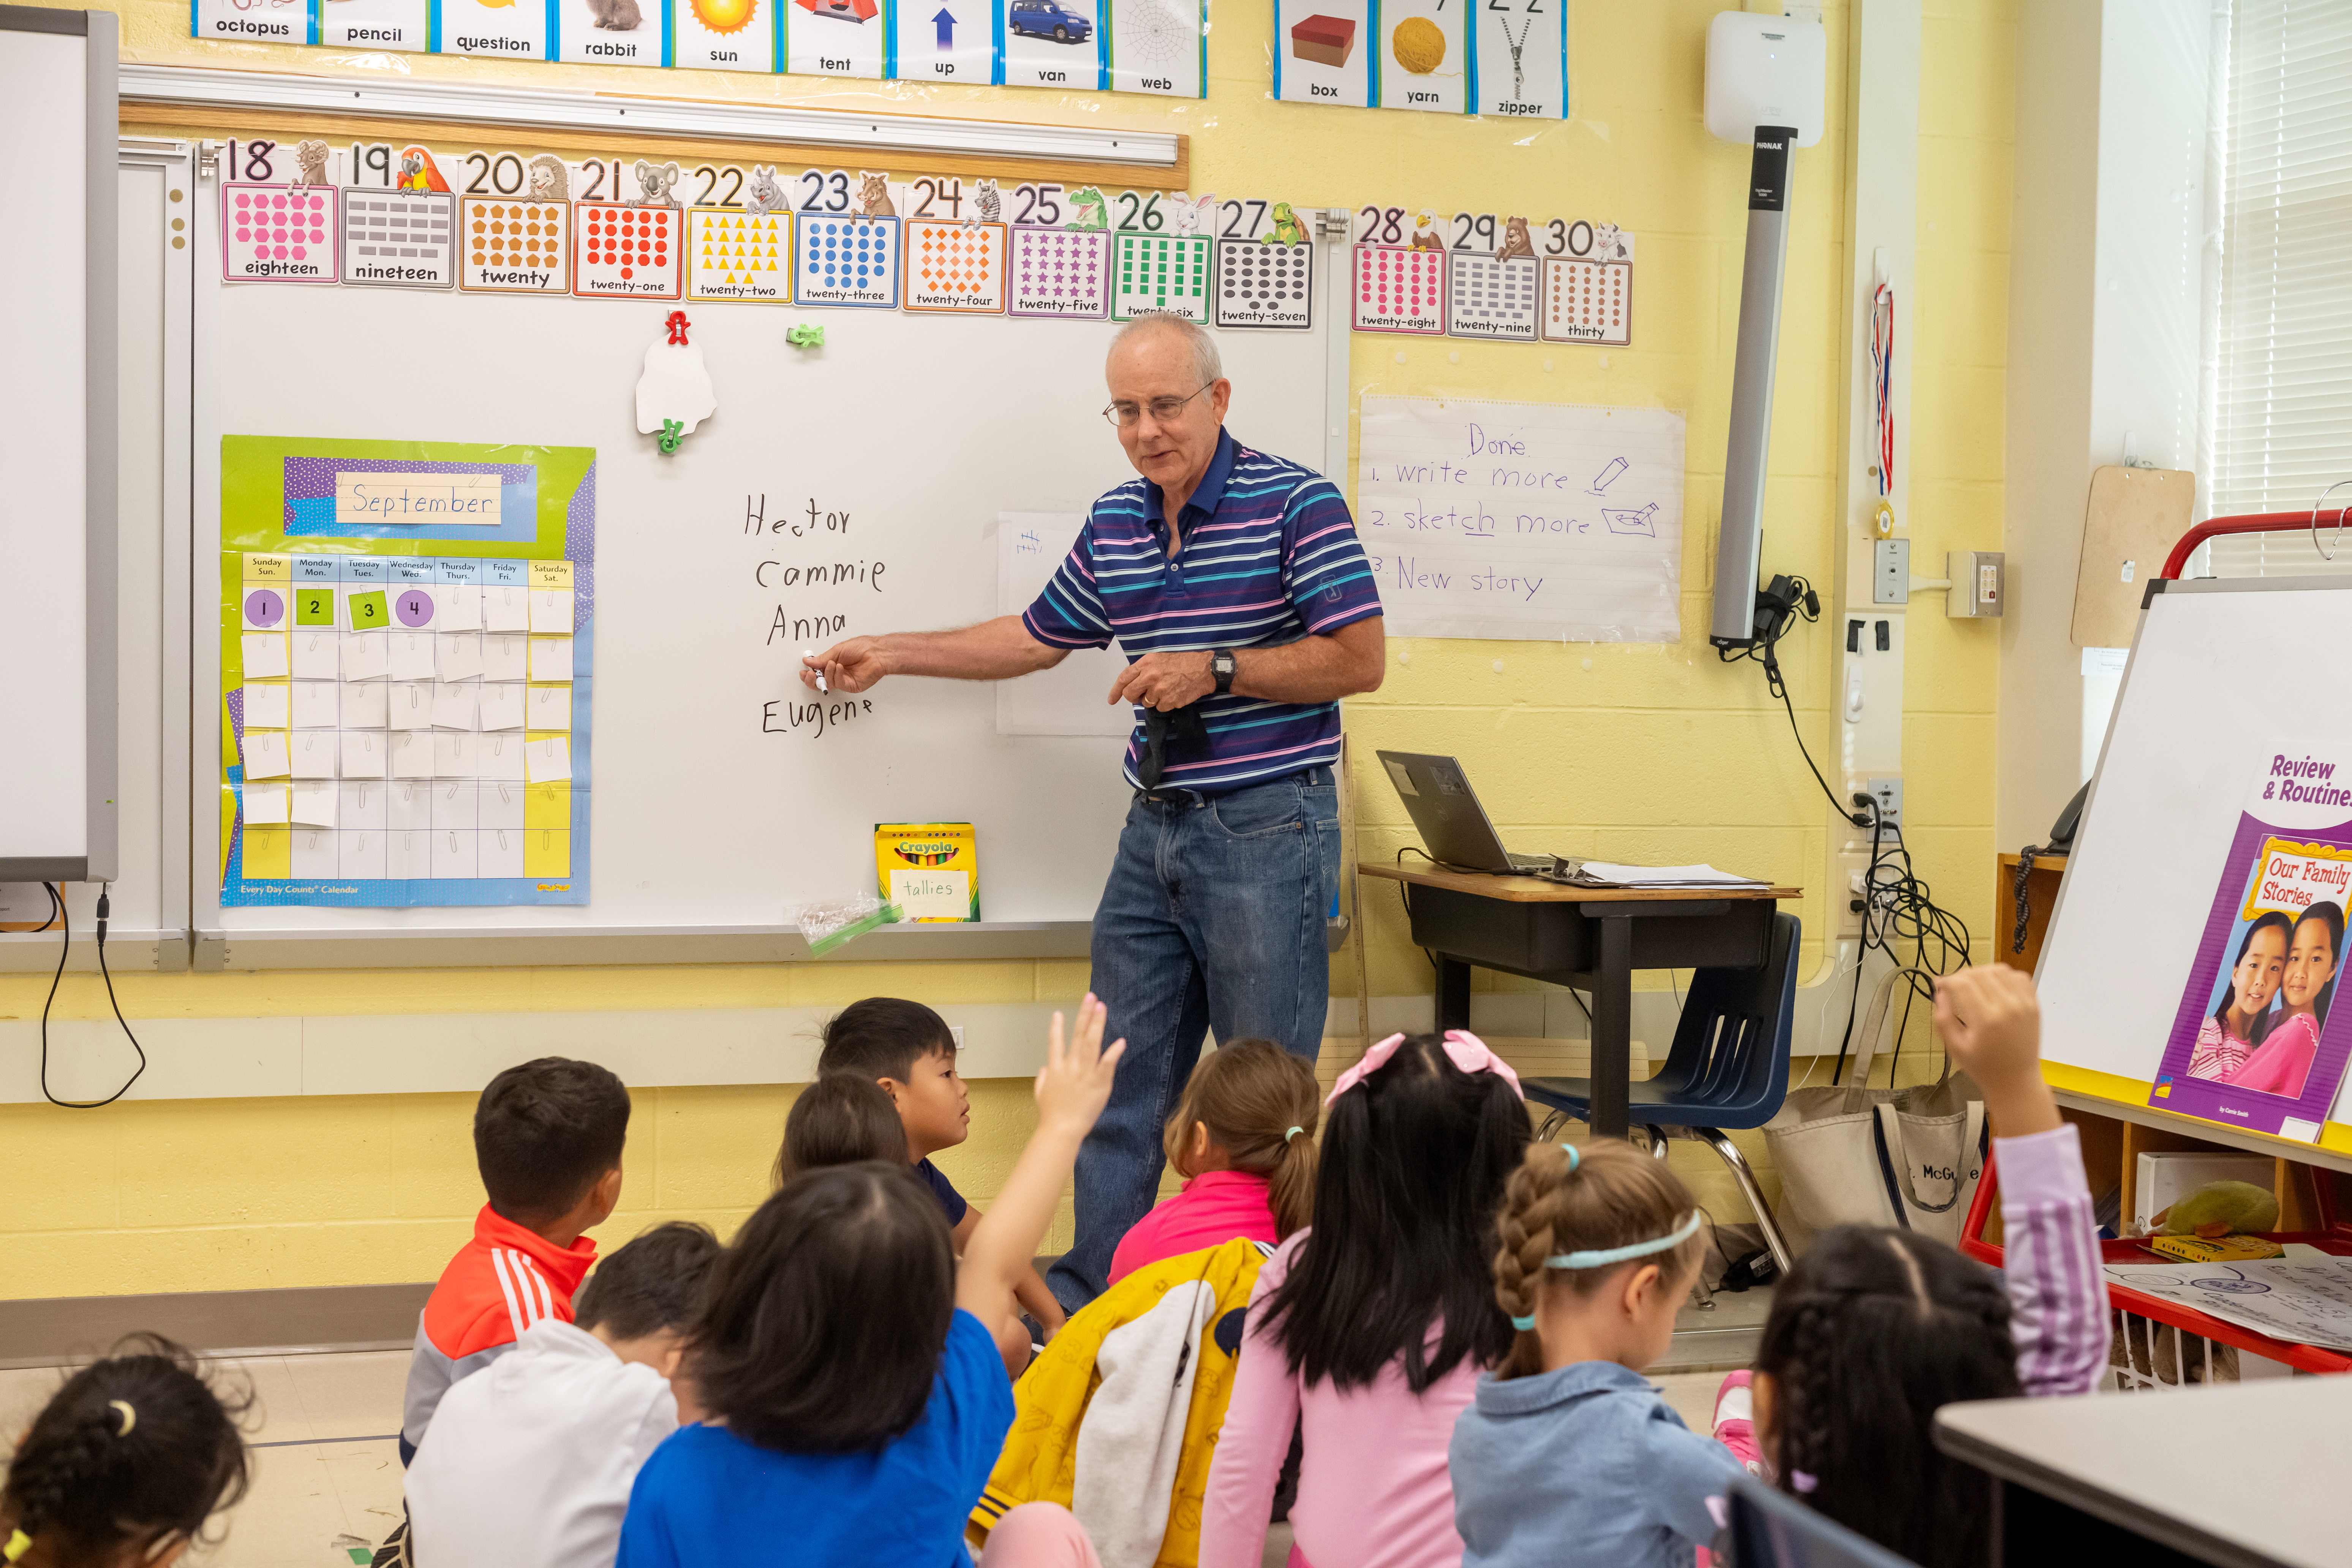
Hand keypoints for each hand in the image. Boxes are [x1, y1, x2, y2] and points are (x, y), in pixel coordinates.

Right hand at [801, 637, 888, 692]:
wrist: (876, 652)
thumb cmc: (861, 647)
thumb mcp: (837, 650)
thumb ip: (822, 658)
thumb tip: (807, 661)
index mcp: (832, 663)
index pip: (817, 672)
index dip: (809, 674)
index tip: (803, 671)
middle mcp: (837, 673)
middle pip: (820, 682)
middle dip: (812, 680)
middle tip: (809, 674)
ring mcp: (844, 680)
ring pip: (828, 684)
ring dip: (827, 674)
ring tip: (831, 664)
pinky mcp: (851, 686)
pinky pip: (839, 684)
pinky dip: (837, 675)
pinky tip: (839, 667)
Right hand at [1036, 993, 1125, 1135]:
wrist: (1061, 1129)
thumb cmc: (1050, 1115)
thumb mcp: (1040, 1094)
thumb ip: (1042, 1078)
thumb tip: (1044, 1069)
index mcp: (1055, 1068)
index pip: (1055, 1043)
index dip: (1056, 1027)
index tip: (1058, 1012)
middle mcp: (1070, 1066)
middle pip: (1078, 1035)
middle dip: (1084, 1014)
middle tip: (1090, 997)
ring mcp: (1085, 1073)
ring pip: (1092, 1043)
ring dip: (1097, 1024)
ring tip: (1101, 1007)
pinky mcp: (1099, 1083)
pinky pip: (1108, 1063)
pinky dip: (1114, 1052)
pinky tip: (1121, 1041)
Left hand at [1109, 650, 1214, 711]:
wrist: (1203, 669)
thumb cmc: (1182, 663)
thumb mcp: (1159, 659)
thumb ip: (1143, 670)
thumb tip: (1133, 684)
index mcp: (1146, 663)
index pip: (1124, 678)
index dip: (1116, 691)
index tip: (1112, 700)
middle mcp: (1150, 676)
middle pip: (1130, 694)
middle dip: (1134, 697)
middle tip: (1141, 696)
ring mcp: (1159, 690)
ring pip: (1146, 702)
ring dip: (1153, 700)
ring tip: (1166, 689)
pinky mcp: (1169, 701)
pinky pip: (1159, 708)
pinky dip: (1165, 704)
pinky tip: (1173, 694)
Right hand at [1933, 966, 2049, 1100]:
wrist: (2016, 1081)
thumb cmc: (1983, 1067)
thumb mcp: (1954, 1048)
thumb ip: (1942, 1019)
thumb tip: (1940, 993)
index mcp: (1986, 1019)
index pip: (1963, 983)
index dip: (1947, 980)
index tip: (1939, 985)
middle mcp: (2008, 1007)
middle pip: (1980, 973)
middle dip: (1961, 975)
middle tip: (1954, 986)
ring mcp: (2024, 1005)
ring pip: (2001, 970)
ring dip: (1983, 972)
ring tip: (1974, 984)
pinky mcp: (2034, 1006)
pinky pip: (2021, 978)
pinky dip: (2006, 976)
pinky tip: (1996, 986)